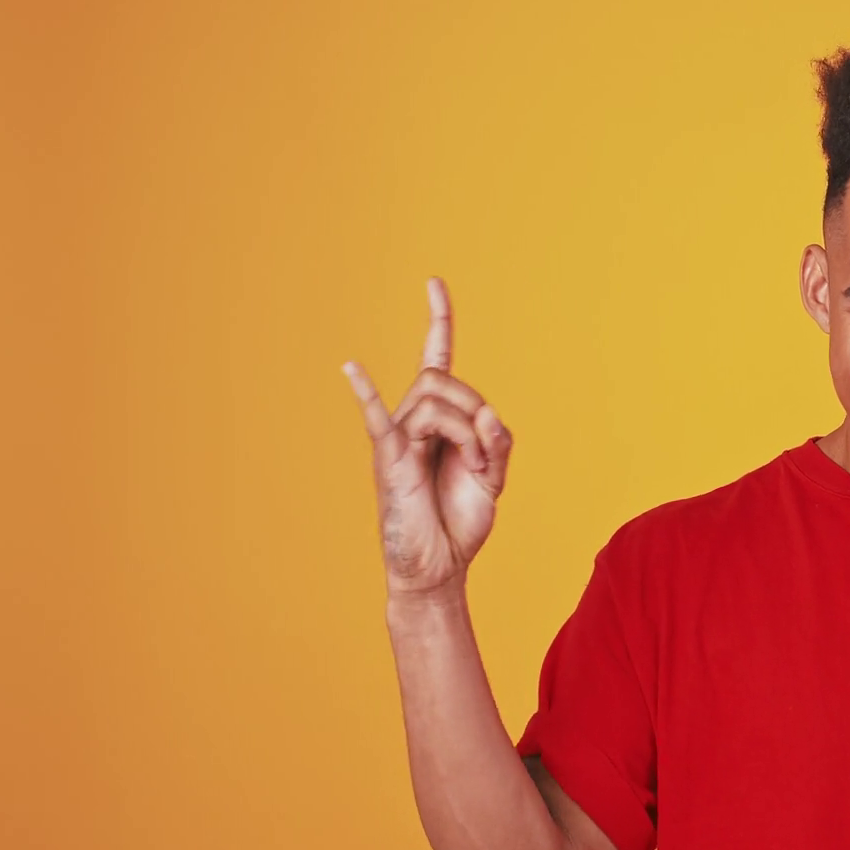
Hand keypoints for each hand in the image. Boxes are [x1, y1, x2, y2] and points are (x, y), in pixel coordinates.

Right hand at [343, 278, 512, 597]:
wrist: (439, 566)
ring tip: (473, 470)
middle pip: (446, 381)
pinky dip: (366, 393)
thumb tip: (489, 413)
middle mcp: (414, 420)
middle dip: (477, 413)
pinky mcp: (389, 461)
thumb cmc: (459, 520)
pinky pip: (379, 420)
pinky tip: (352, 369)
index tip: (434, 283)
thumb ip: (498, 440)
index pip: (436, 359)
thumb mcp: (494, 476)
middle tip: (486, 459)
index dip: (438, 321)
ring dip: (469, 435)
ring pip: (438, 402)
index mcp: (439, 419)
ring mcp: (398, 439)